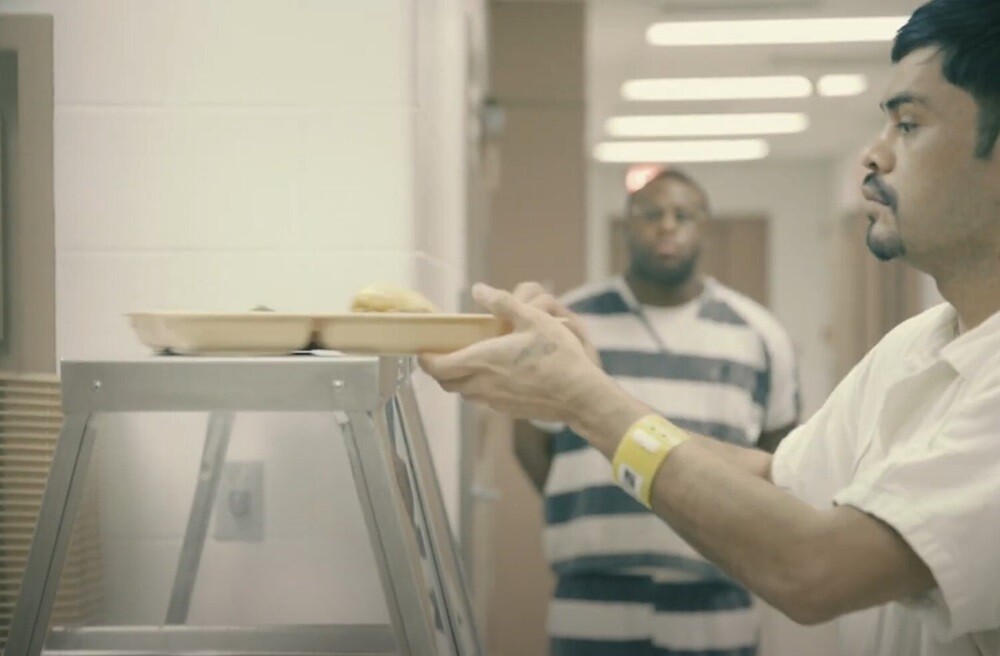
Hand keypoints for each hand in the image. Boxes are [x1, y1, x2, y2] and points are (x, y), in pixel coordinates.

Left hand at [419, 283, 606, 422]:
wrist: (580, 395)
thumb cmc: (558, 356)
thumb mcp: (533, 318)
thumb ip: (503, 303)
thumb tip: (479, 290)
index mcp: (482, 360)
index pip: (438, 367)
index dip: (426, 360)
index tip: (423, 351)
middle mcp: (483, 384)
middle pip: (447, 382)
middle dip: (440, 370)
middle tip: (444, 354)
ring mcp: (495, 401)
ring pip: (465, 393)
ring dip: (460, 379)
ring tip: (470, 362)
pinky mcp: (508, 410)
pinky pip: (484, 399)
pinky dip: (481, 387)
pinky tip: (498, 375)